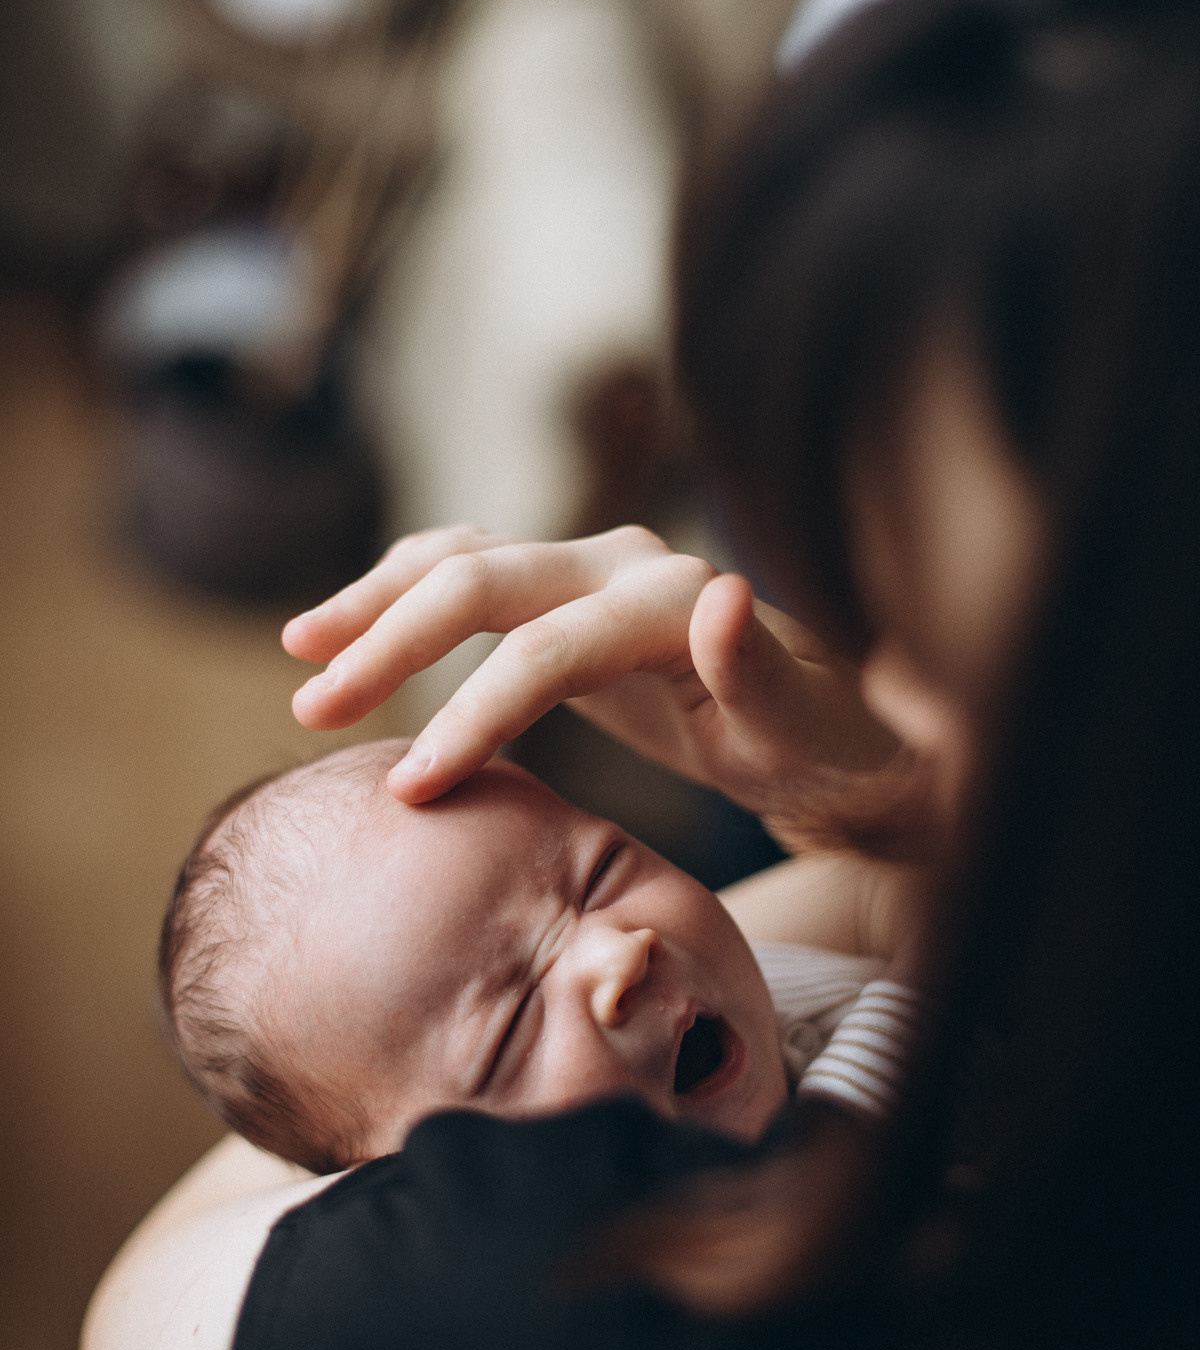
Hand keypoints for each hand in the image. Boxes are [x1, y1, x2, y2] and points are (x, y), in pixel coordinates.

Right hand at [282, 525, 895, 822]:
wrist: (825, 722)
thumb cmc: (814, 742)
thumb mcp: (802, 730)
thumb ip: (759, 674)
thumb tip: (723, 595)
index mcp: (668, 601)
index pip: (544, 650)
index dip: (470, 714)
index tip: (412, 791)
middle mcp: (620, 563)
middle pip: (478, 580)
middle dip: (388, 641)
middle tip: (311, 709)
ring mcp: (588, 568)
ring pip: (460, 558)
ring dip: (377, 602)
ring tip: (302, 654)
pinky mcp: (565, 591)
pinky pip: (471, 572)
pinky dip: (405, 594)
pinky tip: (350, 631)